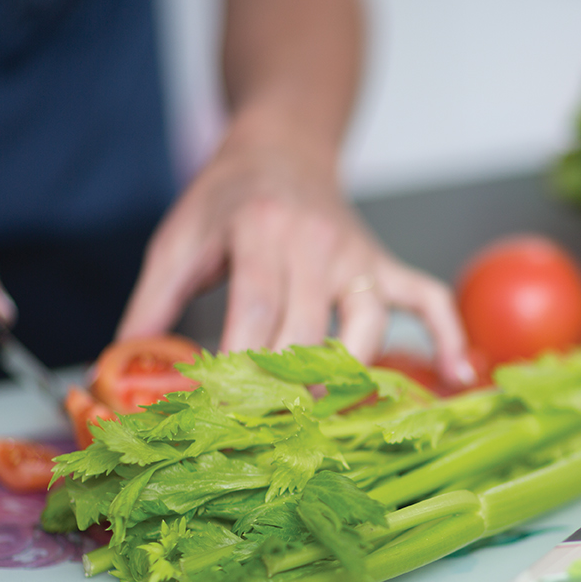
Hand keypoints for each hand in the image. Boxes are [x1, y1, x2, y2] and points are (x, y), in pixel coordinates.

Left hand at [116, 106, 474, 385]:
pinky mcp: (385, 264)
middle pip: (308, 328)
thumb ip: (153, 303)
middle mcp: (317, 241)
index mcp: (259, 229)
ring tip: (319, 419)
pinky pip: (428, 299)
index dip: (240, 364)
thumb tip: (121, 367)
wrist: (282, 145)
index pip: (256, 307)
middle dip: (283, 386)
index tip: (221, 411)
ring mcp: (359, 254)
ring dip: (345, 376)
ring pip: (366, 324)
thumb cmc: (227, 198)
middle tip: (260, 436)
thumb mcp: (179, 238)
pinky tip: (459, 376)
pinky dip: (450, 335)